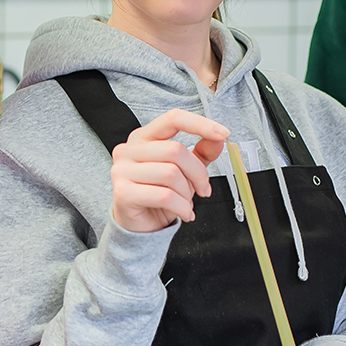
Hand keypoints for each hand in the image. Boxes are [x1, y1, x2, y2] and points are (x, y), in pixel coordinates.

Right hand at [109, 108, 229, 232]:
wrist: (140, 226)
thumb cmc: (159, 195)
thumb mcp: (185, 171)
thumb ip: (201, 153)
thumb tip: (219, 138)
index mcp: (143, 137)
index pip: (173, 119)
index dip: (200, 124)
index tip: (223, 133)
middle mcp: (129, 149)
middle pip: (175, 150)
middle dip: (198, 173)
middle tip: (203, 189)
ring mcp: (122, 170)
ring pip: (170, 174)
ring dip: (187, 194)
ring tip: (185, 203)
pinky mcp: (122, 192)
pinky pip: (164, 196)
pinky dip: (182, 207)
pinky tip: (184, 212)